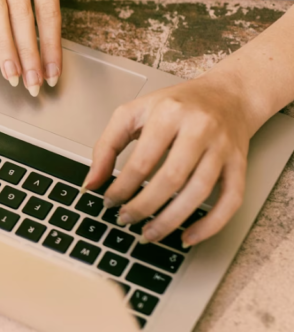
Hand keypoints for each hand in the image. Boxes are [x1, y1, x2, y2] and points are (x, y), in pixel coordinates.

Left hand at [83, 75, 253, 247]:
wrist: (227, 95)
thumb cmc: (176, 105)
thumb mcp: (133, 113)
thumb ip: (107, 146)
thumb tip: (91, 183)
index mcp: (170, 114)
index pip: (142, 160)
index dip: (122, 187)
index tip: (109, 201)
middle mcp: (200, 128)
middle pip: (171, 178)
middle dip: (144, 205)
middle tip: (125, 220)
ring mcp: (223, 147)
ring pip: (199, 192)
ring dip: (171, 219)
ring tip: (149, 233)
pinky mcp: (239, 164)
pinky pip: (231, 200)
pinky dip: (211, 224)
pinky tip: (188, 237)